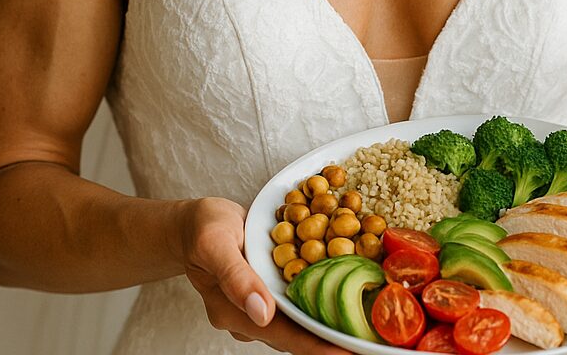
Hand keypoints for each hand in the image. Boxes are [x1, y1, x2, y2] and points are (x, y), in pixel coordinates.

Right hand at [176, 196, 352, 352]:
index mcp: (236, 312)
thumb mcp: (214, 242)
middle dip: (333, 340)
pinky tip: (349, 297)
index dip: (318, 346)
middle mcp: (252, 317)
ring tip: (368, 325)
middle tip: (371, 343)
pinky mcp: (272, 293)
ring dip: (332, 323)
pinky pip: (301, 303)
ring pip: (302, 321)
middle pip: (298, 336)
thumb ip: (236, 276)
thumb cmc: (203, 228)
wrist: (195, 223)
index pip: (285, 336)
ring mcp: (262, 308)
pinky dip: (324, 301)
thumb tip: (262, 312)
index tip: (348, 352)